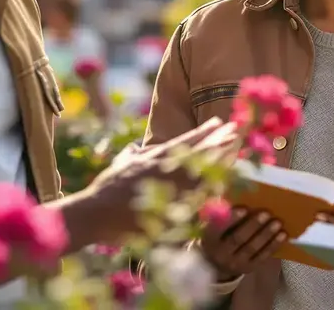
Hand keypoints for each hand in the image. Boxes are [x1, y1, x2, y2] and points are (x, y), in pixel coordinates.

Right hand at [89, 117, 239, 238]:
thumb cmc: (107, 188)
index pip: (185, 140)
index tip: (219, 122)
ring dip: (221, 160)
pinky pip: (197, 198)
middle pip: (200, 152)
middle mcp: (165, 169)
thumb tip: (136, 146)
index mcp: (155, 156)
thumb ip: (132, 153)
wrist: (95, 212)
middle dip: (220, 141)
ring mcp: (169, 188)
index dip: (204, 131)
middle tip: (238, 130)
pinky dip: (212, 188)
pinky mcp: (170, 208)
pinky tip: (225, 181)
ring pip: (203, 171)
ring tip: (236, 149)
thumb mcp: (122, 163)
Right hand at [200, 207, 287, 280]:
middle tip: (266, 213)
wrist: (216, 265)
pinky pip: (262, 257)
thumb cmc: (218, 237)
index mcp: (209, 240)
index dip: (231, 219)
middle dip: (253, 225)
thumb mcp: (213, 228)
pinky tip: (283, 235)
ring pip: (251, 248)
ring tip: (277, 222)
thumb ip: (221, 215)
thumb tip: (236, 196)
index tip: (244, 208)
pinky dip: (273, 245)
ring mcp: (235, 263)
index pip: (218, 229)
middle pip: (237, 239)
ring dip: (266, 234)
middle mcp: (220, 254)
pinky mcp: (248, 268)